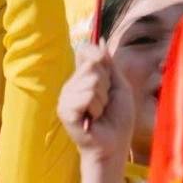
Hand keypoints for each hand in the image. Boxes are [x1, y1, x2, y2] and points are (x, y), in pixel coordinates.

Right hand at [59, 41, 135, 161]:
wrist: (115, 143)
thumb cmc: (118, 116)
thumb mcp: (118, 84)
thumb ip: (108, 63)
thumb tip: (101, 40)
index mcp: (81, 78)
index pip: (87, 51)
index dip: (103, 63)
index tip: (109, 83)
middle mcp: (70, 85)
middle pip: (93, 65)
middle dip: (107, 84)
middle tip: (105, 102)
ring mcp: (65, 98)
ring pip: (92, 81)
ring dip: (103, 99)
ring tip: (99, 112)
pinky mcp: (64, 111)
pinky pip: (87, 96)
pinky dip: (97, 107)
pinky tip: (93, 119)